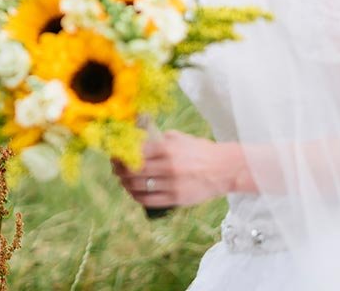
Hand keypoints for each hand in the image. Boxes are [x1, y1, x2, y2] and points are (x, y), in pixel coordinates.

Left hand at [113, 131, 243, 208]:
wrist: (224, 169)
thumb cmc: (199, 151)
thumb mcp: (179, 138)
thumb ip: (159, 139)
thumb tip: (137, 139)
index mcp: (167, 149)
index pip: (135, 152)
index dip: (121, 155)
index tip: (115, 155)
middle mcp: (168, 167)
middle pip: (133, 171)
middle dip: (120, 170)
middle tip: (115, 168)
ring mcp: (173, 184)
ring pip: (139, 186)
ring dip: (125, 184)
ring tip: (122, 180)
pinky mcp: (177, 198)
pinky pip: (149, 200)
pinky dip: (136, 196)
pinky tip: (132, 192)